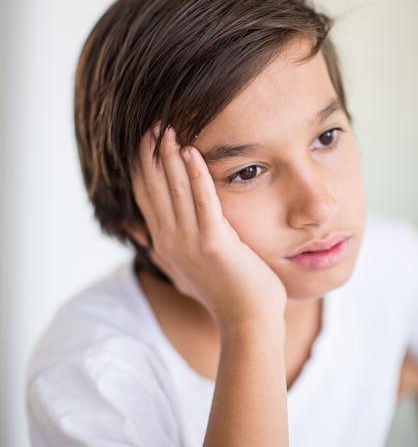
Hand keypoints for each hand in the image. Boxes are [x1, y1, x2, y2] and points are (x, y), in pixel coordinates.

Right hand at [132, 126, 285, 330]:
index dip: (141, 168)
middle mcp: (171, 240)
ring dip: (169, 156)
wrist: (248, 322)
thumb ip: (162, 251)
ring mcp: (190, 242)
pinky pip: (203, 200)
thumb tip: (140, 237)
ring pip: (175, 189)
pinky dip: (196, 174)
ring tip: (167, 128)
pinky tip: (191, 151)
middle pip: (154, 188)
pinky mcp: (214, 243)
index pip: (146, 197)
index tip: (141, 141)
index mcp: (165, 243)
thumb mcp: (184, 271)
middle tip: (152, 123)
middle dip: (151, 154)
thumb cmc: (224, 295)